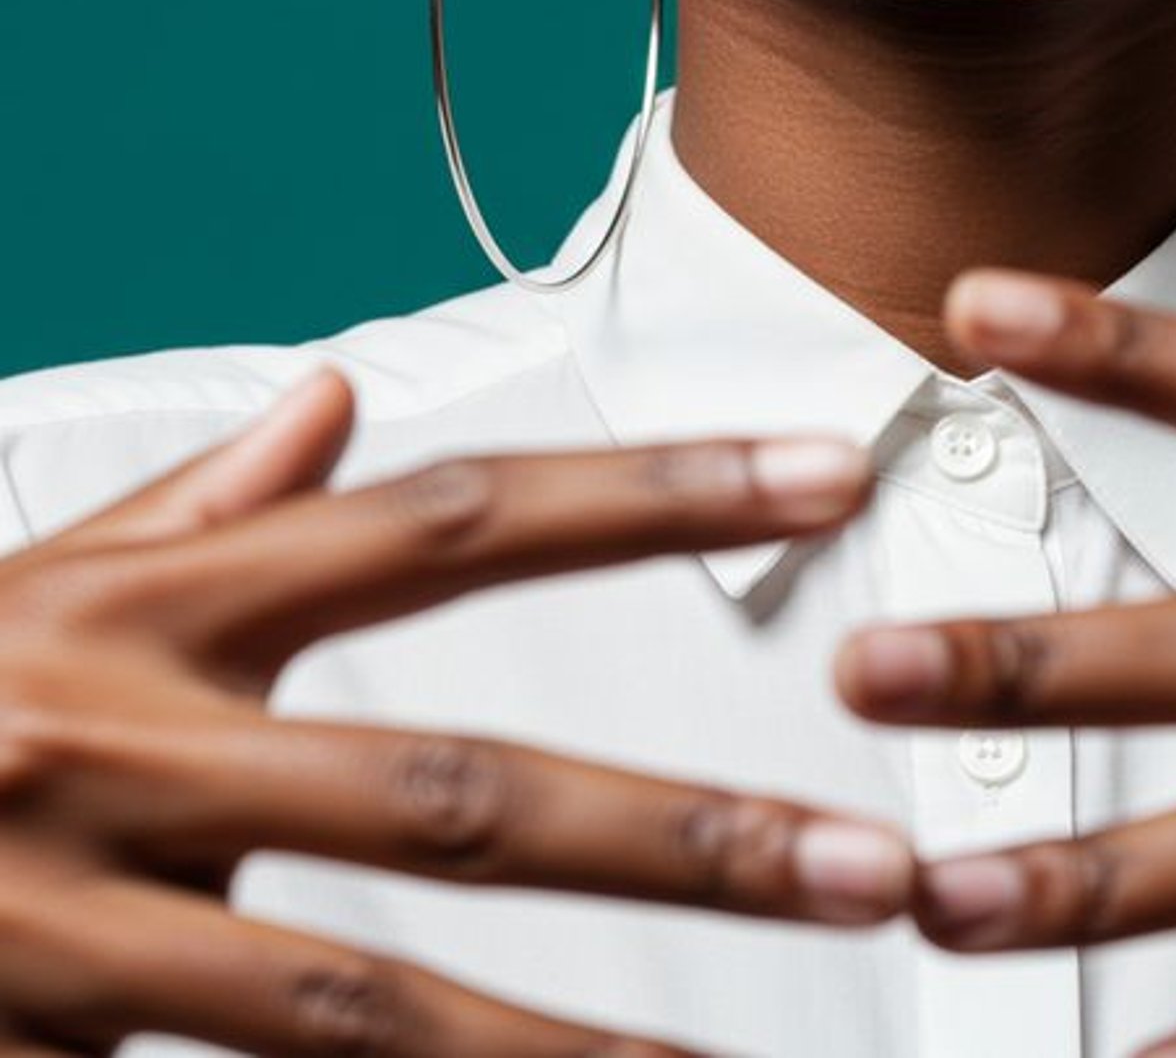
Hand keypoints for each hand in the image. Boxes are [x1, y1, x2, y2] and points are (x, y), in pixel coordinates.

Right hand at [0, 369, 911, 1056]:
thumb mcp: (36, 572)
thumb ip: (198, 501)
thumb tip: (337, 406)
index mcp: (165, 606)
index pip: (460, 524)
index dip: (653, 494)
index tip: (821, 472)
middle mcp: (139, 749)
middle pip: (456, 794)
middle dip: (681, 837)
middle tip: (868, 862)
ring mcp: (86, 916)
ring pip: (369, 1004)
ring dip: (577, 1053)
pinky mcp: (50, 1040)